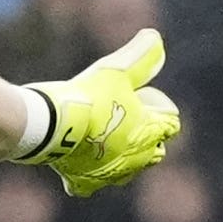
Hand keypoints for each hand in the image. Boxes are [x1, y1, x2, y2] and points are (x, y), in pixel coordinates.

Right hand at [21, 28, 178, 195]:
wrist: (51, 124)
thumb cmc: (87, 96)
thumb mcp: (116, 68)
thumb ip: (141, 55)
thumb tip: (155, 38)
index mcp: (150, 132)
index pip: (171, 122)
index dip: (157, 106)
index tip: (137, 95)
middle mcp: (137, 159)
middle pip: (154, 149)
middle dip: (144, 135)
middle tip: (120, 116)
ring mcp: (111, 175)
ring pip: (127, 169)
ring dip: (121, 155)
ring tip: (103, 138)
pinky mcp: (85, 183)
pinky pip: (90, 183)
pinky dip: (88, 174)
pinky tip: (80, 161)